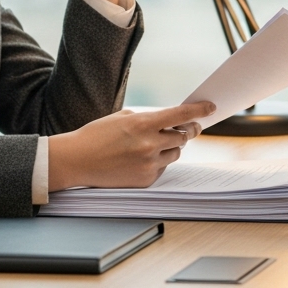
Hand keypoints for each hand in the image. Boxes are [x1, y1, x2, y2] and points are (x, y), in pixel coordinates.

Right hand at [47, 102, 214, 189]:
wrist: (76, 160)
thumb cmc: (98, 135)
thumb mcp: (124, 117)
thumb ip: (150, 119)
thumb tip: (174, 120)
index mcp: (142, 124)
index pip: (180, 114)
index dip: (199, 110)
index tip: (210, 108)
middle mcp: (149, 145)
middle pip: (183, 136)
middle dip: (187, 130)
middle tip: (190, 127)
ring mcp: (148, 164)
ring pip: (175, 153)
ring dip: (171, 146)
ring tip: (154, 143)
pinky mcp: (145, 180)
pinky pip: (163, 168)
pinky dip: (158, 161)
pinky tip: (140, 158)